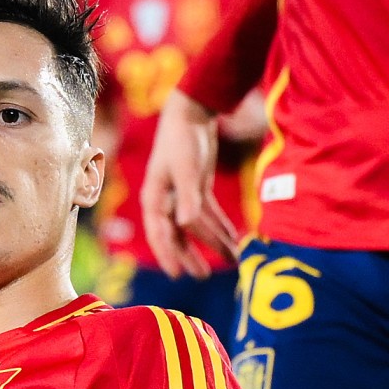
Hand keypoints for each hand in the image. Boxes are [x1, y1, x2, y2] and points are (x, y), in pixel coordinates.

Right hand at [140, 95, 239, 276]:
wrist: (190, 113)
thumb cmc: (182, 139)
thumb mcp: (185, 168)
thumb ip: (187, 197)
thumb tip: (186, 225)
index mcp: (155, 198)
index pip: (160, 233)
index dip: (168, 254)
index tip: (178, 275)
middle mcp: (165, 200)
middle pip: (178, 235)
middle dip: (191, 255)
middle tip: (205, 276)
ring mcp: (181, 195)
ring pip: (196, 226)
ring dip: (213, 242)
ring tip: (232, 259)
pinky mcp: (196, 188)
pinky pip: (208, 213)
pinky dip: (220, 226)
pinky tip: (234, 238)